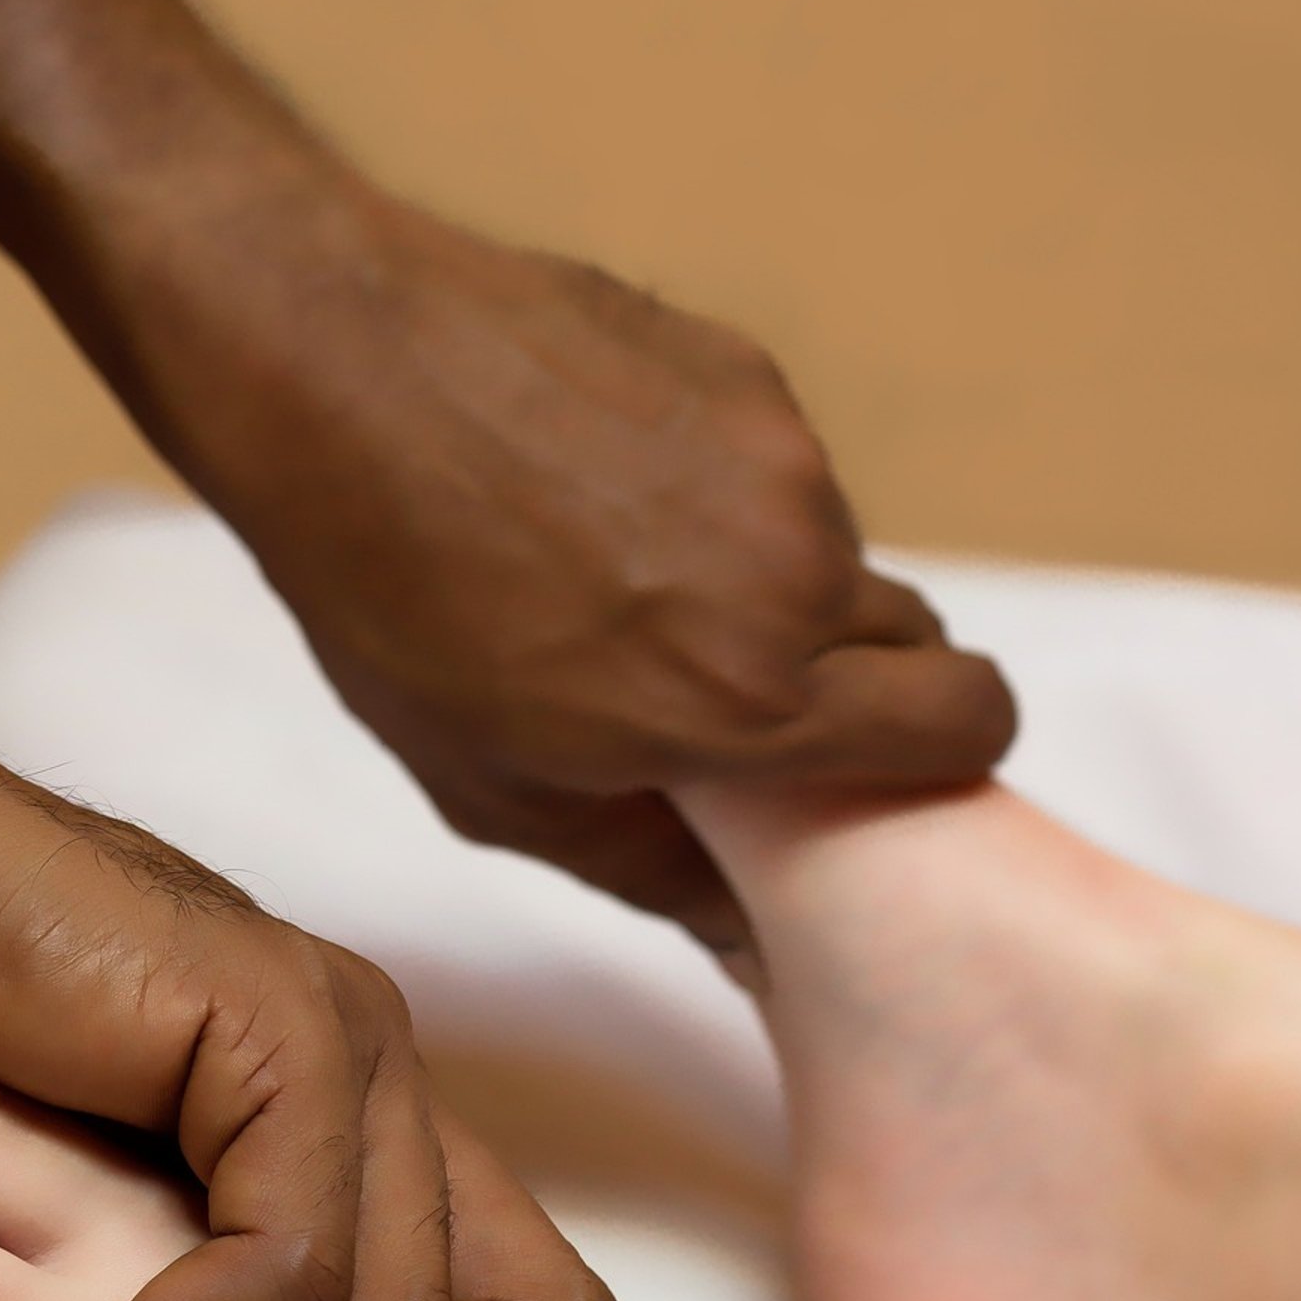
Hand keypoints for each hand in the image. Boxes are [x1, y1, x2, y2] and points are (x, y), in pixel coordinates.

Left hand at [115, 177, 1015, 948]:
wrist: (332, 369)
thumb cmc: (389, 598)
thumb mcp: (495, 789)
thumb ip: (648, 867)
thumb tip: (750, 932)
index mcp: (748, 699)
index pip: (968, 724)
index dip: (944, 751)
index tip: (878, 761)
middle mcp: (794, 575)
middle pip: (916, 643)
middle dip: (853, 679)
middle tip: (732, 686)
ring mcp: (780, 458)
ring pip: (836, 550)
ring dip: (769, 581)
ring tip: (623, 574)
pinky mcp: (746, 371)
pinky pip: (776, 463)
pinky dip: (719, 491)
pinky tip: (600, 484)